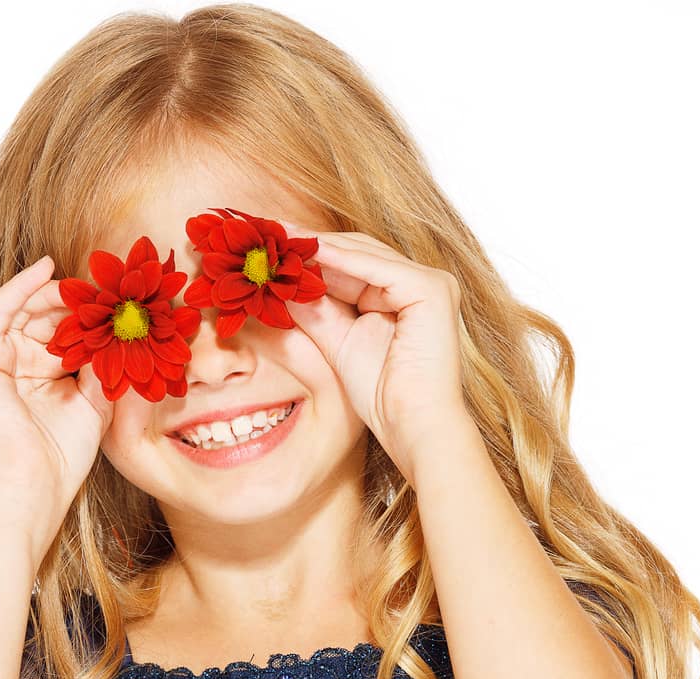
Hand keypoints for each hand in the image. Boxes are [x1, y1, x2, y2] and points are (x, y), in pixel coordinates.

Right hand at [0, 256, 114, 532]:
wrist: (32, 486)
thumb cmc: (63, 457)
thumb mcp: (95, 404)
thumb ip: (103, 367)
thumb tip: (121, 329)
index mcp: (39, 380)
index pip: (62, 335)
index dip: (88, 317)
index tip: (118, 301)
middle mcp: (15, 368)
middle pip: (44, 318)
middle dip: (74, 301)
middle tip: (105, 286)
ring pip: (24, 309)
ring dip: (54, 291)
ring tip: (84, 281)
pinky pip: (1, 309)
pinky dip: (22, 286)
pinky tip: (47, 268)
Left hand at [277, 225, 469, 485]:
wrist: (412, 426)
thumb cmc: (382, 397)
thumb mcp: (337, 343)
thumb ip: (314, 310)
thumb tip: (279, 284)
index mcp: (404, 295)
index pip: (351, 263)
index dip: (309, 254)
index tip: (269, 246)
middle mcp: (421, 283)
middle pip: (358, 252)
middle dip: (310, 243)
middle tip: (267, 231)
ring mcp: (432, 283)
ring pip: (365, 254)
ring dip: (319, 247)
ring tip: (278, 237)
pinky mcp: (432, 289)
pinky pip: (377, 268)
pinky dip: (341, 260)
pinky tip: (307, 252)